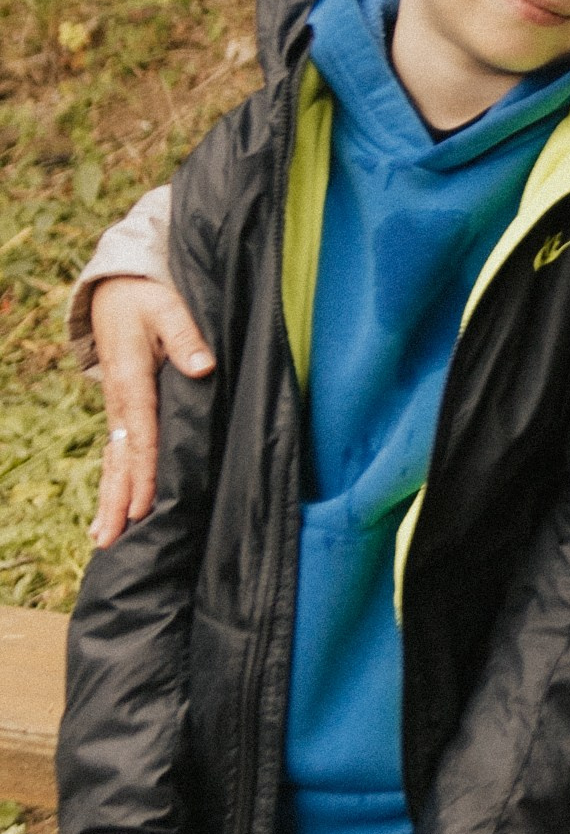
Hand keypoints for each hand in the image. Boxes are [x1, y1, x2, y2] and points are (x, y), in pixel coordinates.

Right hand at [90, 279, 215, 546]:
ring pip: (113, 462)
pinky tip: (110, 512)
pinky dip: (112, 483)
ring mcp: (117, 410)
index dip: (143, 473)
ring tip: (102, 539)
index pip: (141, 435)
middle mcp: (120, 402)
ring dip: (108, 500)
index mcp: (132, 380)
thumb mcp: (168, 307)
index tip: (142, 506)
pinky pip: (116, 454)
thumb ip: (186, 336)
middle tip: (109, 540)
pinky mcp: (122, 413)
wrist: (115, 293)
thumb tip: (203, 366)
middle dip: (115, 500)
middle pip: (119, 459)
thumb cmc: (147, 300)